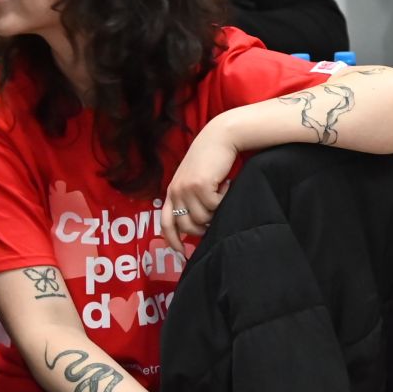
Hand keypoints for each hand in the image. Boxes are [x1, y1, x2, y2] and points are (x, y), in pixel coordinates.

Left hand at [163, 114, 243, 255]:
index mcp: (171, 192)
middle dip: (204, 226)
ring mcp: (186, 188)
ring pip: (204, 218)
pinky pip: (215, 206)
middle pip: (188, 226)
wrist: (219, 137)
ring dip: (217, 209)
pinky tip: (226, 184)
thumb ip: (190, 199)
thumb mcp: (194, 180)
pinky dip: (224, 198)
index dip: (172, 240)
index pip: (166, 223)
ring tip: (222, 192)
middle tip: (217, 214)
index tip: (181, 253)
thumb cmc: (211, 160)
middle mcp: (175, 191)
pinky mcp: (200, 185)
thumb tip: (198, 225)